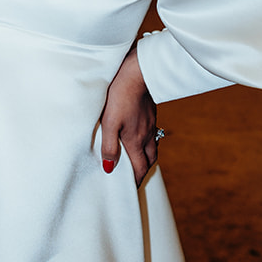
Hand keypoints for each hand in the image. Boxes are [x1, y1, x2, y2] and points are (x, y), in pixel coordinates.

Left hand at [99, 45, 158, 186]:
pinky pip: (152, 133)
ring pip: (152, 146)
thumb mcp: (109, 123)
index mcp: (135, 141)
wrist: (137, 71)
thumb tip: (110, 169)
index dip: (135, 181)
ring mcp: (150, 123)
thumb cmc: (119, 96)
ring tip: (137, 159)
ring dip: (146, 156)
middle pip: (149, 160)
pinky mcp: (150, 112)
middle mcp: (146, 135)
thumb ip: (109, 147)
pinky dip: (147, 141)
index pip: (139, 168)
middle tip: (134, 177)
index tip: (130, 189)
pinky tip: (139, 134)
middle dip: (142, 171)